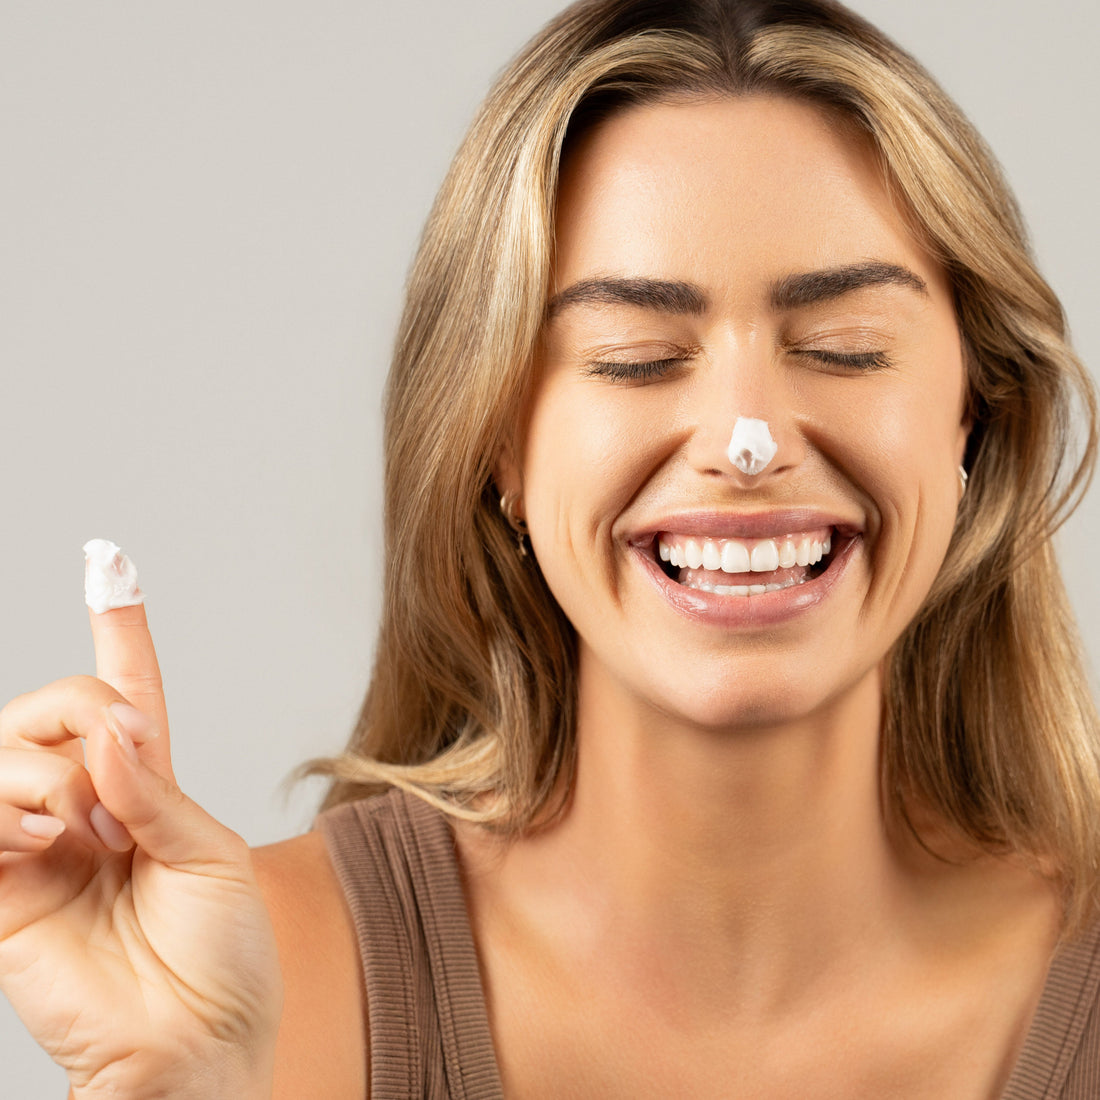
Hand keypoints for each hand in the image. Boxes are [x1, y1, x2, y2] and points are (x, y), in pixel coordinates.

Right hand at [0, 600, 282, 1097]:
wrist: (198, 1042)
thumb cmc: (223, 952)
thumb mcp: (209, 851)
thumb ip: (153, 788)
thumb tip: (106, 731)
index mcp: (150, 785)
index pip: (125, 691)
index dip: (117, 628)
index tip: (109, 562)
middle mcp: (89, 803)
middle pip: (57, 705)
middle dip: (88, 714)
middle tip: (125, 773)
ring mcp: (35, 841)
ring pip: (8, 748)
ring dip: (55, 771)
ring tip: (92, 832)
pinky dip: (8, 806)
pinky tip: (48, 840)